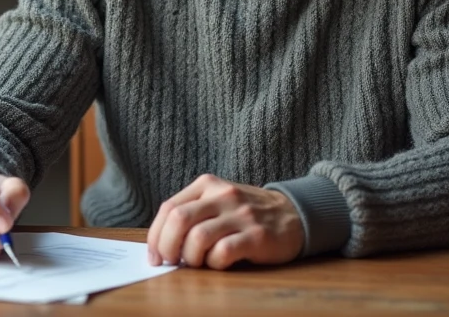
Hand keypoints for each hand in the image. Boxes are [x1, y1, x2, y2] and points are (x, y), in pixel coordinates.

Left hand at [146, 174, 303, 268]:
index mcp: (207, 184)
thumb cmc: (246, 213)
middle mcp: (222, 195)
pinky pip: (223, 252)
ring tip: (197, 262)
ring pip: (198, 237)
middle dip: (167, 246)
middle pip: (179, 220)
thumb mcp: (217, 201)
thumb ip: (192, 213)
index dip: (155, 235)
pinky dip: (214, 263)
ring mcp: (240, 214)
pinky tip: (218, 263)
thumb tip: (161, 242)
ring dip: (191, 257)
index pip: (169, 208)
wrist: (293, 214)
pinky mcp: (256, 235)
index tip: (155, 255)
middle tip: (170, 261)